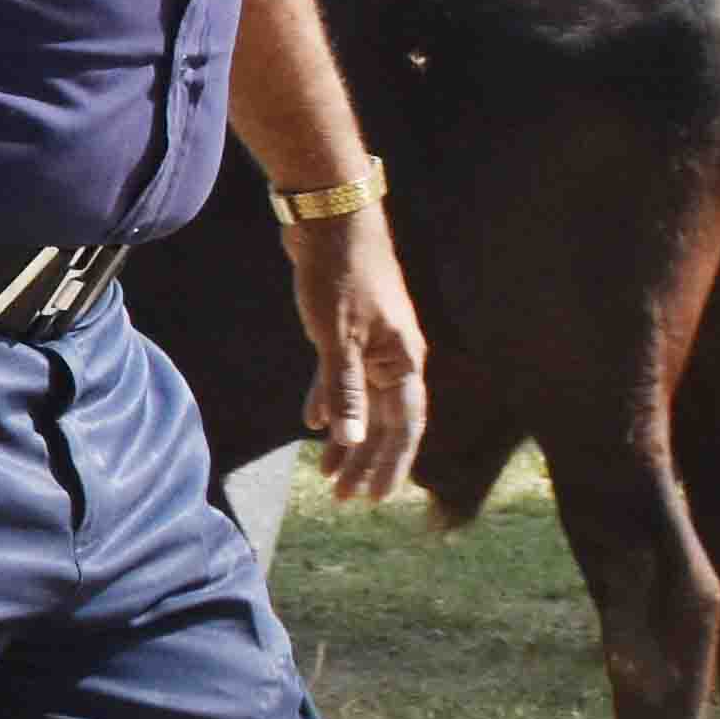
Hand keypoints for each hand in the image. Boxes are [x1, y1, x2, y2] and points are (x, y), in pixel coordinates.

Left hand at [289, 208, 428, 506]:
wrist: (329, 220)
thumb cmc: (339, 275)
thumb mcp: (337, 337)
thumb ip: (344, 388)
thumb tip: (350, 438)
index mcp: (403, 360)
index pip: (403, 425)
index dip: (390, 463)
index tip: (375, 498)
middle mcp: (393, 356)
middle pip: (382, 420)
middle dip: (364, 460)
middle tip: (343, 497)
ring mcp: (370, 342)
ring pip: (361, 401)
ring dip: (346, 436)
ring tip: (328, 473)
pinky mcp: (345, 329)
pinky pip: (341, 377)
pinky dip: (330, 400)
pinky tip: (316, 424)